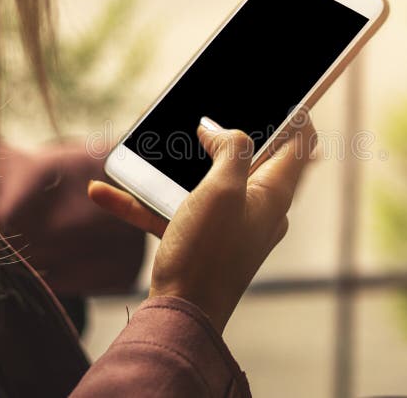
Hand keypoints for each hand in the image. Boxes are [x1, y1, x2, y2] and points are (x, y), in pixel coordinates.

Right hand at [88, 116, 315, 331]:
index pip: (301, 143)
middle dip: (225, 133)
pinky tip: (105, 192)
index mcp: (273, 192)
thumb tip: (218, 128)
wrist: (181, 316)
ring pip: (205, 181)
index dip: (295, 113)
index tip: (278, 91)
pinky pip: (174, 210)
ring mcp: (229, 224)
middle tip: (205, 110)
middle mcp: (257, 207)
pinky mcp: (201, 239)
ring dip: (176, 166)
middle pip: (252, 157)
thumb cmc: (208, 253)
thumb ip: (231, 148)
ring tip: (152, 146)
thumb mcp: (223, 190)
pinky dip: (146, 201)